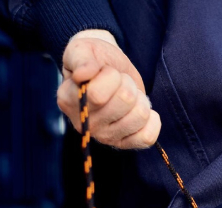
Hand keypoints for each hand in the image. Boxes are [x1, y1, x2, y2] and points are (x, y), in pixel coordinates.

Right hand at [56, 30, 160, 148]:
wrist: (108, 69)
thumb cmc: (94, 59)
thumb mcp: (83, 49)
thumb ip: (81, 59)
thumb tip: (82, 75)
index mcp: (68, 101)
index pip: (98, 95)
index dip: (110, 76)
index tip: (105, 70)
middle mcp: (85, 124)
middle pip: (125, 101)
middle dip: (127, 83)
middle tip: (120, 81)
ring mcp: (105, 137)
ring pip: (140, 116)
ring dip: (140, 98)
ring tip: (129, 94)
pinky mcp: (124, 143)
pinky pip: (147, 137)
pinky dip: (152, 120)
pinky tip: (141, 109)